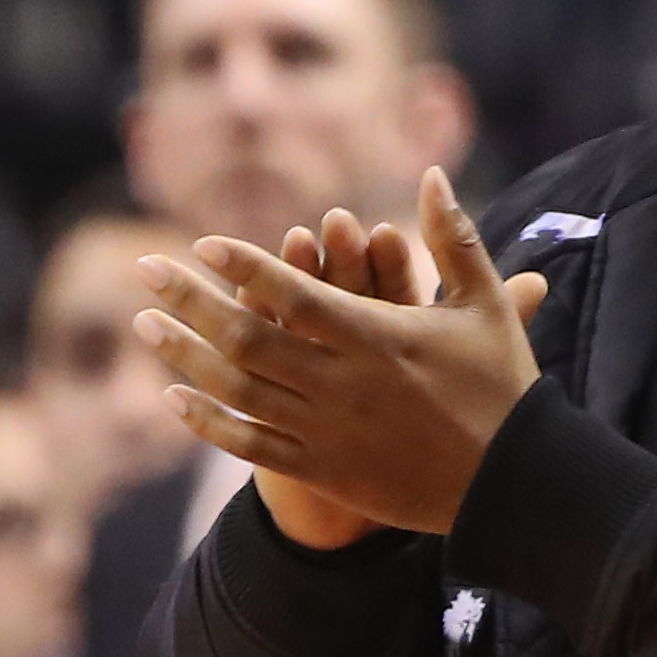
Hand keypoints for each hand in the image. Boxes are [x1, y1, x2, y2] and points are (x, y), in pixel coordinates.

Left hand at [138, 172, 546, 542]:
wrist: (512, 483)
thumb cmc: (501, 385)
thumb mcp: (484, 305)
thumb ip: (452, 238)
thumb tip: (433, 173)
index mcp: (380, 337)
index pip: (296, 295)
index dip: (246, 267)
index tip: (203, 243)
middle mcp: (343, 384)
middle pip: (247, 338)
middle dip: (190, 300)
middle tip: (144, 267)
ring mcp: (327, 432)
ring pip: (237, 391)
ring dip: (185, 354)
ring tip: (144, 322)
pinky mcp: (322, 471)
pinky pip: (250, 446)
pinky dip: (207, 422)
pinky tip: (173, 396)